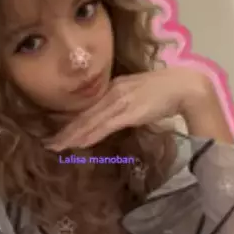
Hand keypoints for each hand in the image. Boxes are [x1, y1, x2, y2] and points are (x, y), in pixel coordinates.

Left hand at [44, 67, 215, 149]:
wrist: (185, 86)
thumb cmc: (165, 90)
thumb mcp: (137, 93)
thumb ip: (122, 102)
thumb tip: (110, 116)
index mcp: (113, 87)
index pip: (86, 108)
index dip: (70, 122)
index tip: (56, 133)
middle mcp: (112, 93)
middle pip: (83, 116)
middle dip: (65, 131)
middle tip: (48, 144)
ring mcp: (120, 102)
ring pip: (90, 122)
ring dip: (72, 136)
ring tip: (56, 147)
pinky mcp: (129, 112)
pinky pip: (105, 126)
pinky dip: (90, 135)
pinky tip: (78, 143)